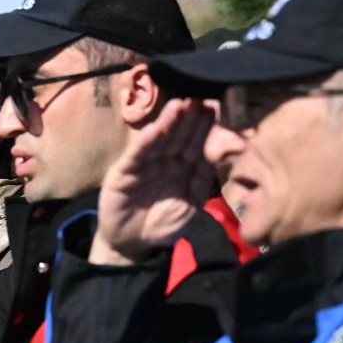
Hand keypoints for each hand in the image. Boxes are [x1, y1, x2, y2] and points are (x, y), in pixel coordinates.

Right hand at [91, 99, 218, 265]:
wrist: (134, 245)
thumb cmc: (165, 225)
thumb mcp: (191, 206)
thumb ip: (203, 182)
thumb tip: (218, 155)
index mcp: (185, 169)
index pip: (197, 145)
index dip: (206, 128)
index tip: (217, 107)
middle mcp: (166, 162)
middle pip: (180, 137)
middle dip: (190, 118)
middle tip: (200, 97)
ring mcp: (145, 165)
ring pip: (160, 141)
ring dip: (169, 123)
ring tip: (179, 105)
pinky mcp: (124, 173)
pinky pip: (137, 156)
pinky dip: (146, 142)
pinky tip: (156, 129)